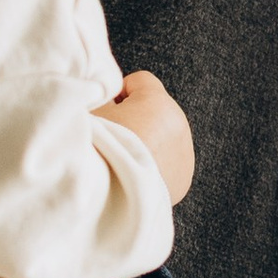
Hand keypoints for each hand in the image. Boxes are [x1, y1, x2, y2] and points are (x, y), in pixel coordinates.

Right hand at [98, 69, 194, 204]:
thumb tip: (106, 95)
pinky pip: (169, 162)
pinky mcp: (184, 178)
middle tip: (112, 139)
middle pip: (154, 110)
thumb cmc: (100, 151)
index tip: (108, 111)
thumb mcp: (92, 113)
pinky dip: (154, 166)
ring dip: (146, 144)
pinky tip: (133, 175)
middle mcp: (178, 123)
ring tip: (122, 160)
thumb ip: (102, 96)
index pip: (141, 81)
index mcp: (158, 102)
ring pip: (163, 137)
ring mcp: (185, 152)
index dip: (119, 93)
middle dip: (135, 119)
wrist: (111, 196)